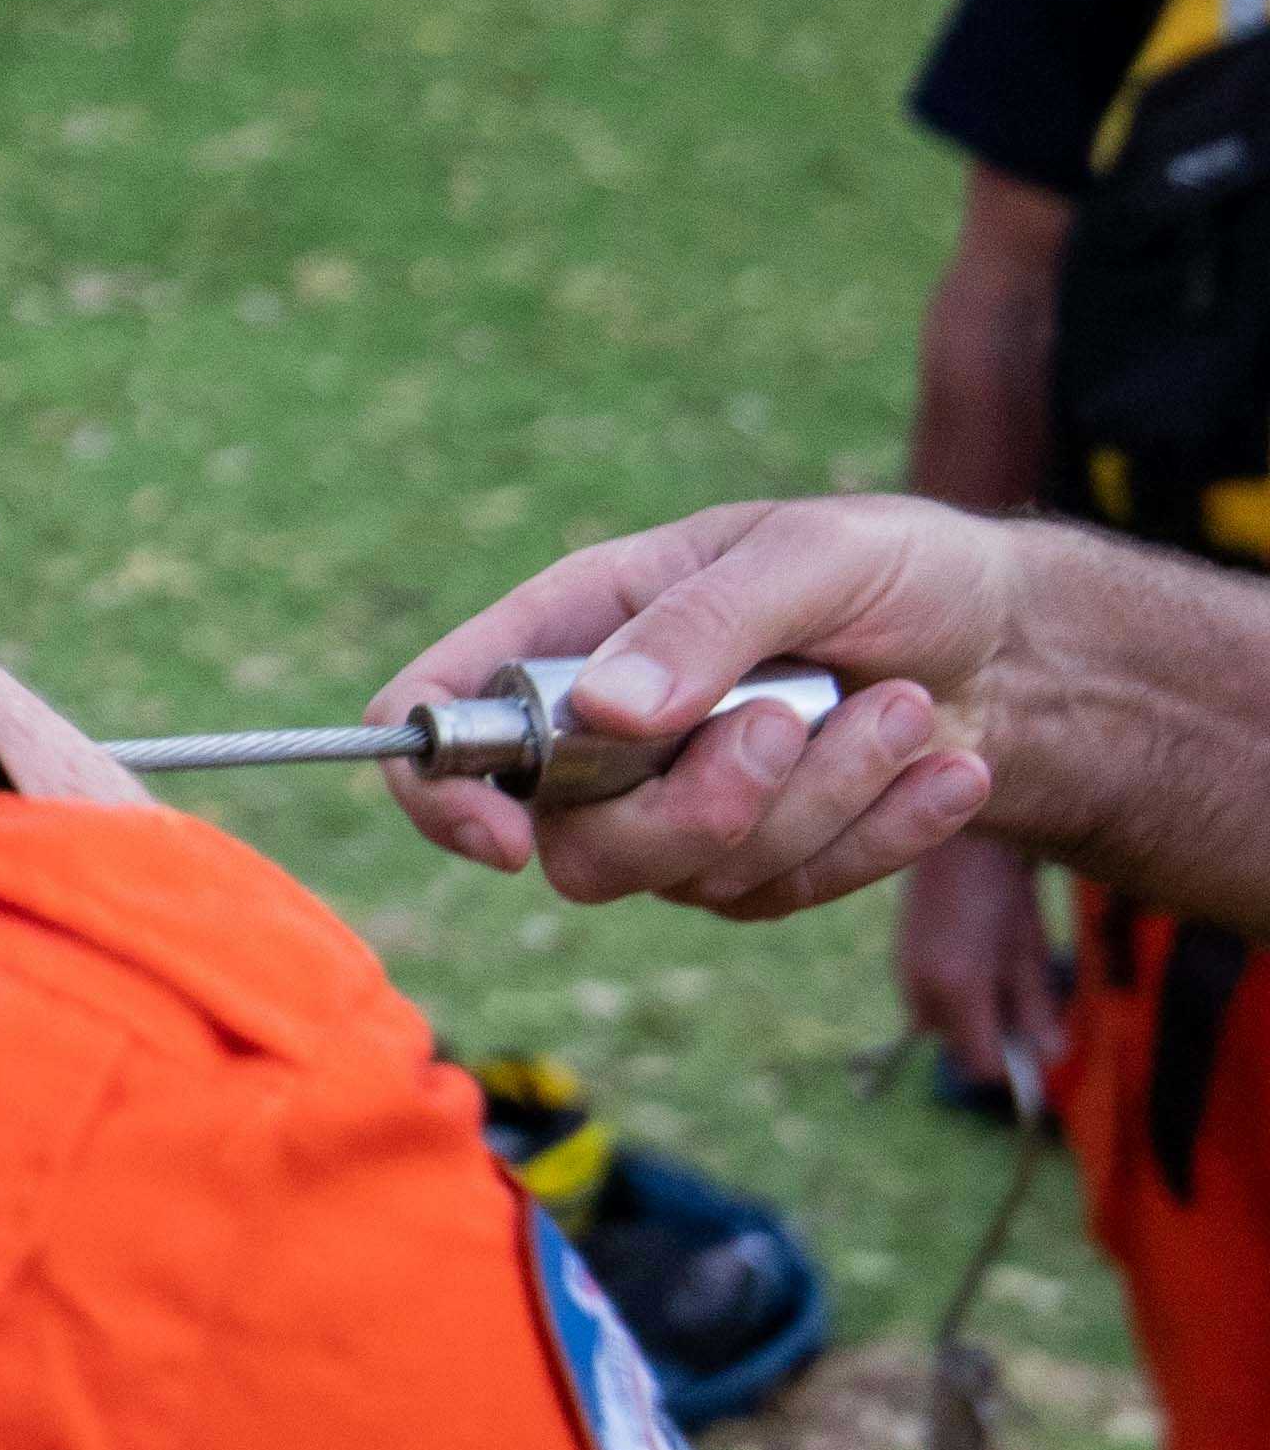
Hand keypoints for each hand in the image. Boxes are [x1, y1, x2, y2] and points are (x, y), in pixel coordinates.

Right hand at [369, 493, 1006, 919]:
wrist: (1013, 648)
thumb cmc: (894, 568)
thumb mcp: (810, 555)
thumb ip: (707, 622)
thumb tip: (607, 711)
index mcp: (576, 628)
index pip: (436, 717)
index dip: (438, 786)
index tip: (507, 833)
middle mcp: (601, 731)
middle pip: (572, 842)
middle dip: (696, 803)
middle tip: (790, 722)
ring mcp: (675, 807)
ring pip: (690, 874)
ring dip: (816, 799)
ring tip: (900, 708)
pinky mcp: (758, 865)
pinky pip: (782, 894)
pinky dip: (873, 835)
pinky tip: (941, 772)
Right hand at [896, 829, 1059, 1099]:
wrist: (953, 830)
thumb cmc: (1001, 885)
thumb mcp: (1029, 949)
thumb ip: (1038, 1009)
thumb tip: (1052, 1059)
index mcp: (956, 988)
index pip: (983, 1065)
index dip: (1014, 1062)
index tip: (1038, 1041)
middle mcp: (919, 990)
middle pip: (960, 1050)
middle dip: (993, 1038)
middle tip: (1024, 998)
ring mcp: (903, 976)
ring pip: (944, 1028)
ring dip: (972, 1017)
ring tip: (998, 968)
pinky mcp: (900, 961)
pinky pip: (929, 1004)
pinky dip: (952, 997)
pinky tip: (972, 954)